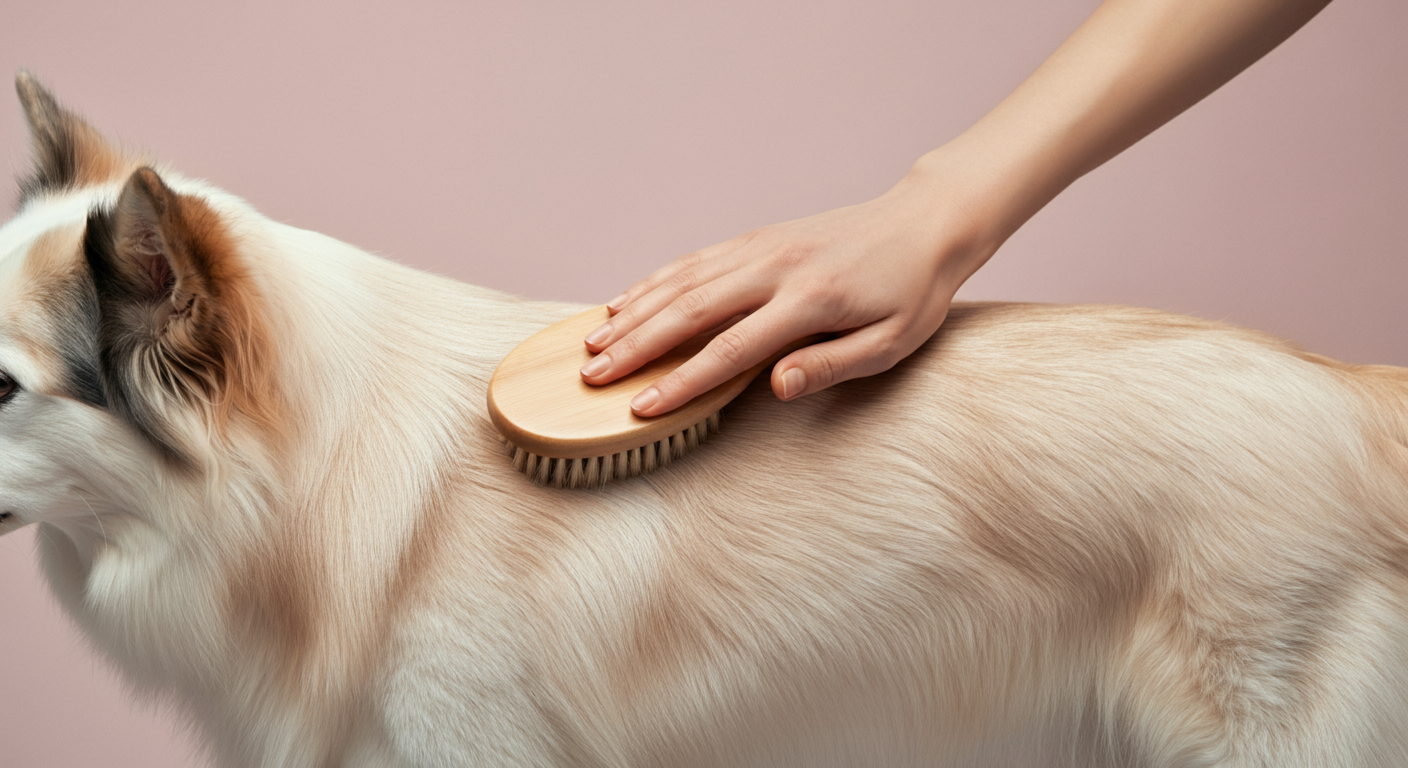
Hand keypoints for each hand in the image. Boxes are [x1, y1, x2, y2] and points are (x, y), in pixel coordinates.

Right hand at [578, 160, 995, 416]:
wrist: (924, 223)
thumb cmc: (913, 292)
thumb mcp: (891, 342)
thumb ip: (831, 366)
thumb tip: (774, 386)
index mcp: (810, 300)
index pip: (732, 350)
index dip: (682, 382)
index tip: (641, 407)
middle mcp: (776, 267)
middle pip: (690, 310)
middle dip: (636, 346)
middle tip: (593, 377)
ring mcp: (761, 247)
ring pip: (682, 280)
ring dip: (633, 312)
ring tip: (592, 343)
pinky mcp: (757, 238)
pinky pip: (694, 260)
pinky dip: (653, 281)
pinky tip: (623, 300)